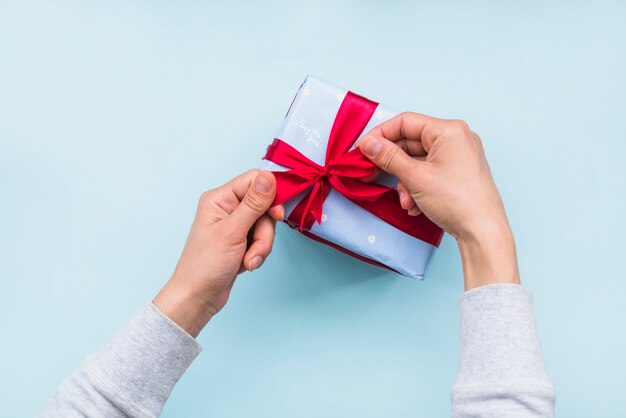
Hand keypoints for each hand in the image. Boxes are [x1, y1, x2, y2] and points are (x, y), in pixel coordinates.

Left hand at [153, 170, 279, 336]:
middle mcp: (227, 208)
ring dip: (261, 246)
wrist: (197, 297)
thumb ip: (253, 204)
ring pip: (265, 225)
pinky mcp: (241, 240)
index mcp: (220, 198)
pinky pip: (261, 239)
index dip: (271, 194)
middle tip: (256, 246)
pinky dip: (258, 253)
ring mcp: (235, 225)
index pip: (254, 180)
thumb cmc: (204, 265)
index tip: (277, 214)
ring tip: (248, 261)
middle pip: (264, 206)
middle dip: (265, 231)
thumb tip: (268, 177)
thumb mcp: (232, 232)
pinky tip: (246, 264)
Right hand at [358, 113, 519, 289]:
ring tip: (405, 202)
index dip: (380, 135)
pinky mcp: (459, 174)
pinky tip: (415, 206)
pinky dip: (417, 187)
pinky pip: (429, 173)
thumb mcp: (416, 177)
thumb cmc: (458, 201)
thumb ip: (389, 157)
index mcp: (449, 131)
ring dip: (405, 182)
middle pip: (411, 143)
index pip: (405, 122)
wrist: (483, 233)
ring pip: (418, 162)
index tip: (363, 149)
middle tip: (372, 175)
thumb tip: (368, 144)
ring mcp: (459, 157)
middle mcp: (456, 139)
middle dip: (393, 166)